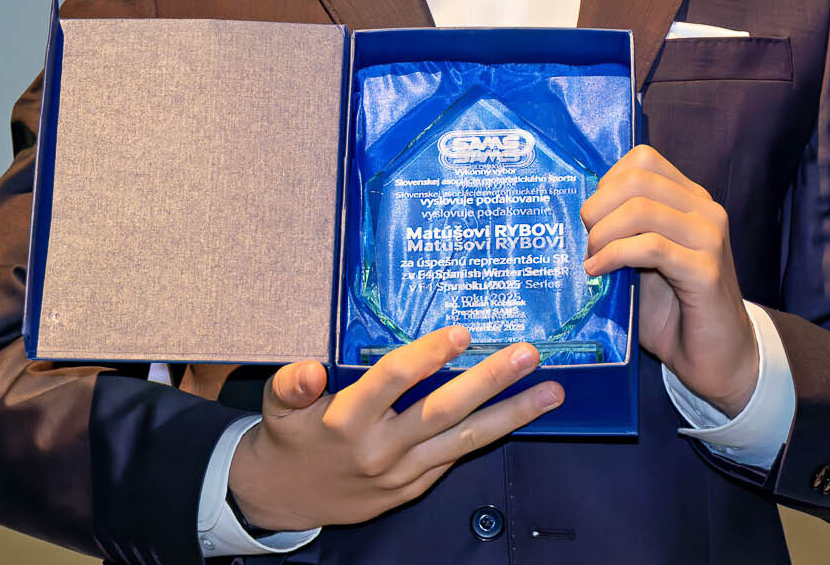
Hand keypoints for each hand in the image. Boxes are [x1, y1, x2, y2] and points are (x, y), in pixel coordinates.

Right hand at [226, 326, 560, 532]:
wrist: (285, 499)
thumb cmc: (289, 437)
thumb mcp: (278, 406)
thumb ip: (291, 384)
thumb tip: (310, 370)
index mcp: (347, 421)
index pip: (393, 381)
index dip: (428, 356)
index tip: (462, 332)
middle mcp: (380, 449)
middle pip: (442, 411)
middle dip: (489, 382)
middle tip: (528, 354)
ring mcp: (402, 474)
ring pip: (463, 441)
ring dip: (511, 415)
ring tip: (551, 392)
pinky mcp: (413, 488)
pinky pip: (456, 458)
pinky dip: (490, 436)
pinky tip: (520, 415)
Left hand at [582, 145, 757, 416]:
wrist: (718, 358)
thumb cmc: (674, 312)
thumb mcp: (642, 262)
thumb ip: (622, 233)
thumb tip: (575, 216)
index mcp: (691, 199)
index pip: (643, 160)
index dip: (607, 182)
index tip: (590, 218)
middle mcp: (705, 210)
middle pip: (638, 179)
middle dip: (598, 207)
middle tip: (585, 240)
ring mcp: (710, 237)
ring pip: (642, 209)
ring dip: (603, 234)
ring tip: (590, 260)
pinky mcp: (706, 270)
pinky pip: (651, 247)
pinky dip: (615, 255)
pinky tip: (598, 272)